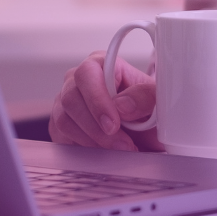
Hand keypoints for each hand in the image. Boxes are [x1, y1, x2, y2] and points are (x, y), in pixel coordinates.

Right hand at [48, 50, 162, 152]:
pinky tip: (103, 151)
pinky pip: (61, 136)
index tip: (114, 124)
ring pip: (64, 120)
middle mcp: (77, 80)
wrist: (143, 133)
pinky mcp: (60, 124)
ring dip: (92, 140)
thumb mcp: (156, 101)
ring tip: (118, 149)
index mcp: (100, 64)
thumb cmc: (146, 110)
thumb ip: (145, 97)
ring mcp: (65, 102)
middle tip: (122, 144)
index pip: (87, 74)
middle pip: (71, 99)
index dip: (97, 100)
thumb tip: (122, 105)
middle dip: (96, 128)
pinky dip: (83, 147)